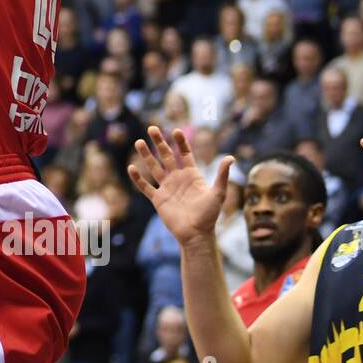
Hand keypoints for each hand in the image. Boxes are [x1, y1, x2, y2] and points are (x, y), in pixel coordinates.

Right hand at [128, 125, 230, 247]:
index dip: (181, 142)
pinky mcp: (158, 199)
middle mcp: (177, 178)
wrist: (196, 234)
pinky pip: (145, 187)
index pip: (184, 154)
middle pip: (166, 156)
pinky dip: (138, 178)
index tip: (176, 130)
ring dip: (146, 155)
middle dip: (160, 142)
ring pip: (154, 168)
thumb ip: (222, 175)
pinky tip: (131, 168)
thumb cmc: (209, 215)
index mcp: (191, 175)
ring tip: (139, 142)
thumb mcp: (218, 193)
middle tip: (153, 128)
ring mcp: (166, 188)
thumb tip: (231, 157)